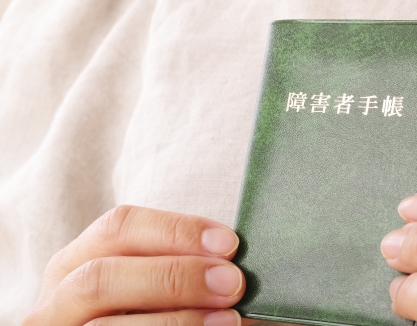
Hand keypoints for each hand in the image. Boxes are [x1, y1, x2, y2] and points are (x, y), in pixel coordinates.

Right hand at [23, 205, 245, 325]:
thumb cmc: (148, 313)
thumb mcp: (149, 285)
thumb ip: (178, 266)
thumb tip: (232, 260)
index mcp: (75, 263)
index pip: (118, 227)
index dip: (176, 231)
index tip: (228, 243)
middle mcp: (56, 300)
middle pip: (103, 276)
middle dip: (175, 276)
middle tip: (231, 283)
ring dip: (177, 319)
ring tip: (227, 318)